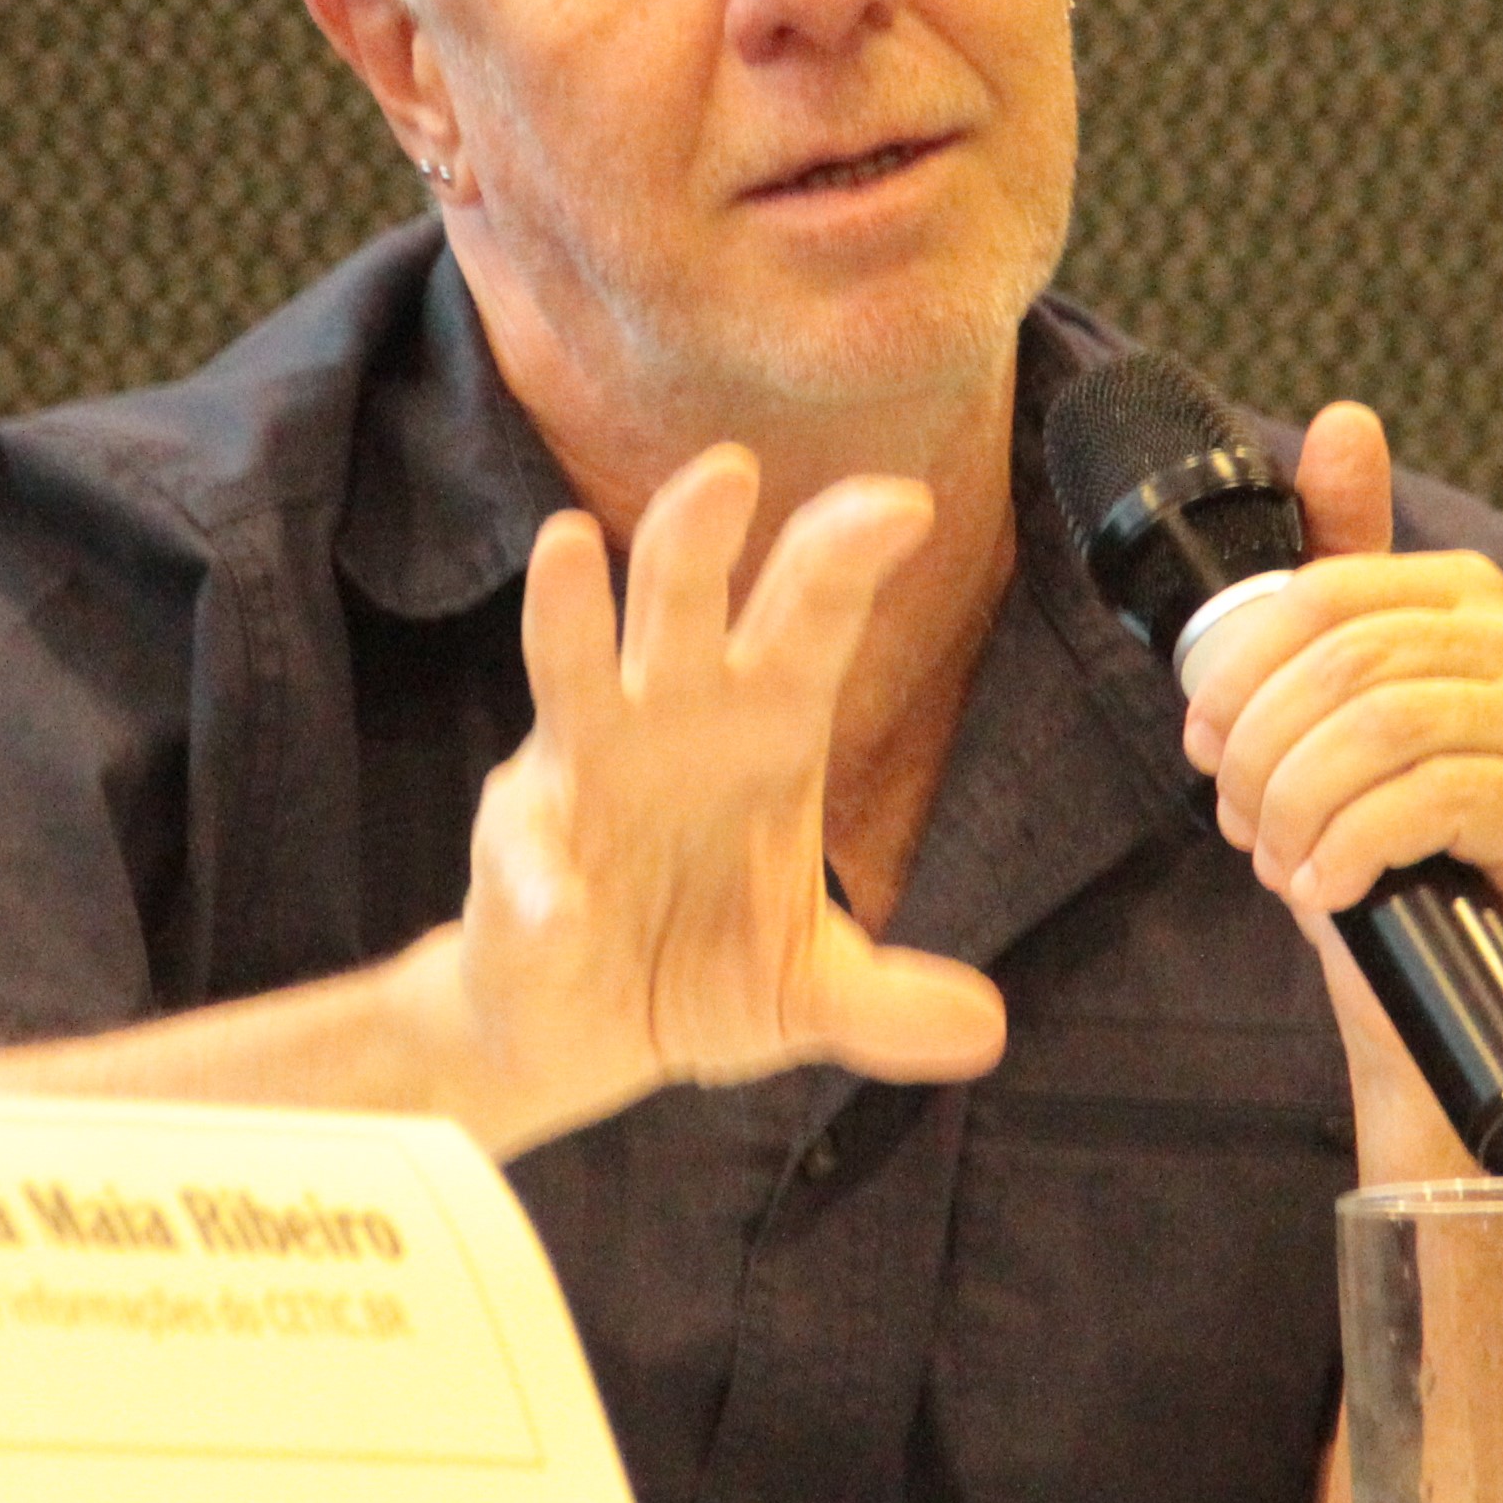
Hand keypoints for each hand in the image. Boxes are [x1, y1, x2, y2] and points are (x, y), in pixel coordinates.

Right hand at [450, 443, 1008, 1136]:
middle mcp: (670, 716)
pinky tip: (559, 909)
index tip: (904, 506)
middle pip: (682, 602)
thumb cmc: (701, 967)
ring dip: (571, 609)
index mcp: (765, 725)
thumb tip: (985, 1030)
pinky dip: (541, 882)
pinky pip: (525, 851)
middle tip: (729, 469)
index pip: (812, 618)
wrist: (582, 1033)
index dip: (848, 555)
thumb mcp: (805, 991)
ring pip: (573, 665)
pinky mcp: (518, 845)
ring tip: (567, 545)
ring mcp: (583, 767)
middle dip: (699, 534)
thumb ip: (881, 1005)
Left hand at [1174, 402, 1502, 1179]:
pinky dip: (1350, 846)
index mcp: (1464, 597)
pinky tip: (1325, 888)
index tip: (1202, 740)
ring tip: (1279, 856)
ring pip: (1385, 729)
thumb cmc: (1362, 827)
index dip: (1244, 667)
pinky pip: (1432, 800)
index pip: (1329, 594)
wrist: (1411, 981)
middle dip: (1265, 748)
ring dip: (1300, 804)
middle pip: (1352, 664)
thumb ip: (1328, 565)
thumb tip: (1346, 424)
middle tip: (1236, 816)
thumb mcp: (1320, 698)